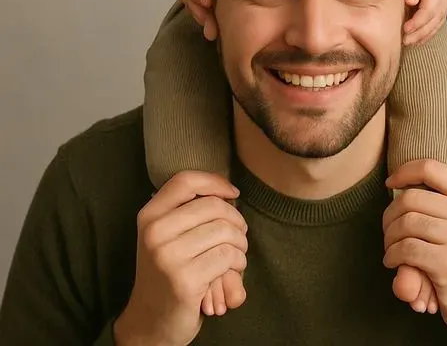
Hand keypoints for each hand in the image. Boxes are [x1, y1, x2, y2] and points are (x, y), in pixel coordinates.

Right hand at [113, 172, 247, 345]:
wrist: (150, 322)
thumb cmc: (168, 272)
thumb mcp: (167, 236)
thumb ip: (188, 210)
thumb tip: (229, 191)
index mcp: (149, 216)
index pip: (185, 180)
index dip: (215, 182)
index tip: (232, 193)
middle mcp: (155, 232)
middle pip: (213, 206)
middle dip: (236, 219)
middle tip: (239, 234)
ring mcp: (168, 256)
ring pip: (225, 231)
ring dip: (241, 243)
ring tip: (237, 253)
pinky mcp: (185, 280)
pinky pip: (227, 256)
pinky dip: (238, 261)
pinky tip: (233, 269)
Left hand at [383, 161, 446, 345]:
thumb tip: (443, 160)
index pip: (432, 167)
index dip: (404, 171)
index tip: (390, 182)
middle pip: (411, 198)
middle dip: (390, 215)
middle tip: (388, 230)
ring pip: (406, 223)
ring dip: (389, 238)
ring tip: (391, 248)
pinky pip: (406, 249)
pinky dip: (392, 256)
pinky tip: (394, 262)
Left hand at [403, 0, 446, 45]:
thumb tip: (409, 1)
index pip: (426, 14)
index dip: (416, 23)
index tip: (405, 29)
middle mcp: (441, 9)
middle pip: (429, 25)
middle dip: (417, 35)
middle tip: (404, 41)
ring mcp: (442, 15)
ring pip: (432, 30)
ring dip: (420, 38)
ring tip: (408, 43)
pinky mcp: (440, 18)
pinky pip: (434, 30)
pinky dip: (425, 37)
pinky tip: (416, 41)